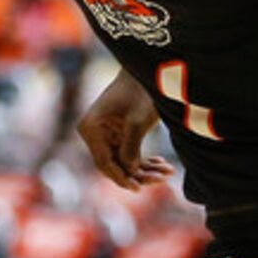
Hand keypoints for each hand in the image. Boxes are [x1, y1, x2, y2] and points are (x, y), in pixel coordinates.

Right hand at [79, 73, 171, 189]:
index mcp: (90, 127)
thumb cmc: (142, 90)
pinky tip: (164, 165)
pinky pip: (129, 155)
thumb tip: (129, 173)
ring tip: (167, 171)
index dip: (121, 177)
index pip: (104, 162)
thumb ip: (131, 148)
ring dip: (145, 170)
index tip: (138, 188)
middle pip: (113, 165)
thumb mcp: (138, 121)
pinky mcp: (117, 134)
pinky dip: (146, 161)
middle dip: (137, 174)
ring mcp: (105, 134)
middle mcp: (93, 132)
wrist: (148, 69)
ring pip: (123, 162)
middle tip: (161, 178)